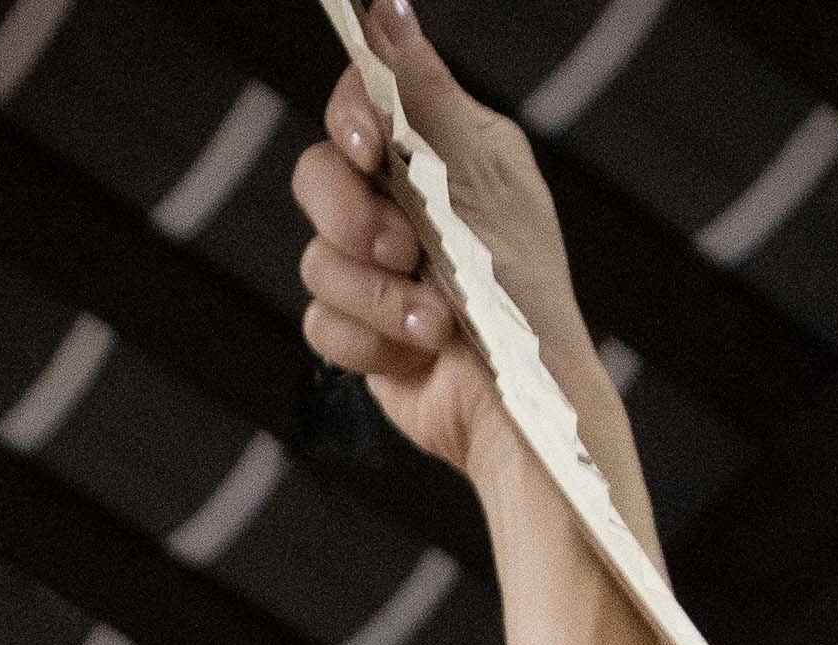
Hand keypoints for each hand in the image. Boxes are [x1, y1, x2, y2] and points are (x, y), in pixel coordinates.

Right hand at [291, 8, 598, 508]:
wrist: (521, 411)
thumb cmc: (521, 293)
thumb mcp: (477, 180)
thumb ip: (425, 95)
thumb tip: (385, 8)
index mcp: (448, 152)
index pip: (365, 103)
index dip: (350, 118)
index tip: (367, 146)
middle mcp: (409, 203)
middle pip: (319, 177)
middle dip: (351, 219)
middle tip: (401, 247)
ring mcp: (381, 269)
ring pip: (316, 259)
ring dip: (374, 295)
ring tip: (433, 319)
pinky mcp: (363, 330)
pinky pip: (320, 321)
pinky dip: (368, 339)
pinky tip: (417, 353)